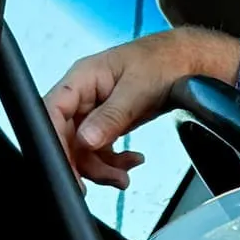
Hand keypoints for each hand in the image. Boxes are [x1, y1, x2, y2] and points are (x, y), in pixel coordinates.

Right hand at [43, 27, 239, 188]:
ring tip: (123, 177)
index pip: (53, 112)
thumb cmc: (162, 60)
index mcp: (82, 78)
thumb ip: (112, 116)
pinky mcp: (107, 122)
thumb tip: (87, 140)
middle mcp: (83, 95)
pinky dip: (113, 162)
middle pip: (66, 137)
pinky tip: (132, 162)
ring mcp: (94, 110)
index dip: (55, 143)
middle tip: (106, 179)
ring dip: (102, 168)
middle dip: (85, 163)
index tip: (68, 169)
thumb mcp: (138, 89)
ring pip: (83, 149)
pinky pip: (99, 149)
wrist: (186, 61)